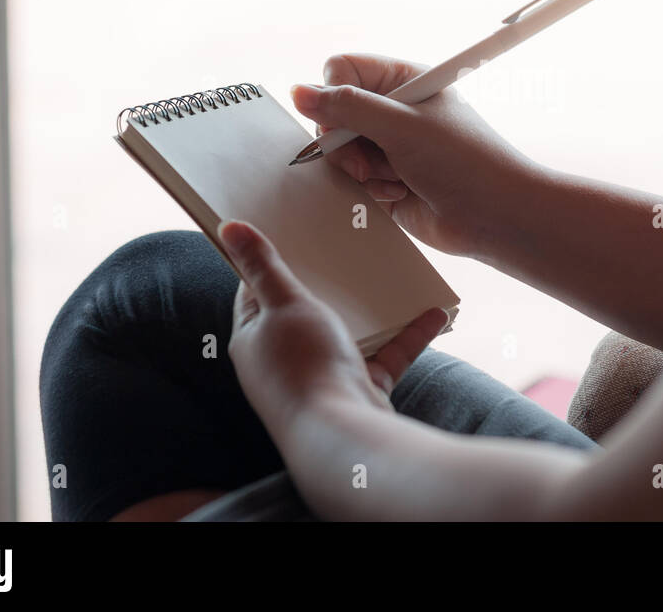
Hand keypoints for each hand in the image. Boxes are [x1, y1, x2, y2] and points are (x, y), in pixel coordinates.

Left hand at [222, 220, 448, 428]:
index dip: (270, 263)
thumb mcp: (284, 303)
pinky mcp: (358, 389)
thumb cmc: (304, 366)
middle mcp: (284, 361)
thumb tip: (228, 228)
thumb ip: (263, 266)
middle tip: (343, 245)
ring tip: (389, 275)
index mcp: (254, 339)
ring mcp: (322, 376)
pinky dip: (408, 336)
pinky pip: (386, 356)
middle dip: (326, 282)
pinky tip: (434, 313)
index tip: (290, 233)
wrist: (344, 434)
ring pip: (348, 334)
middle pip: (304, 313)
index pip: (255, 293)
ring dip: (371, 309)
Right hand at [291, 53, 539, 258]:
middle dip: (346, 141)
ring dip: (360, 168)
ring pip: (339, 149)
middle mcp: (395, 109)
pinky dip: (369, 188)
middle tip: (370, 159)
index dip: (334, 95)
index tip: (345, 121)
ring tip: (394, 177)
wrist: (495, 217)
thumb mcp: (403, 126)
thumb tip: (299, 92)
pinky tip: (398, 192)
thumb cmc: (466, 163)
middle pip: (334, 113)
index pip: (342, 70)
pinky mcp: (386, 178)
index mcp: (405, 80)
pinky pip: (352, 179)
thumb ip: (348, 108)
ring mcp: (390, 145)